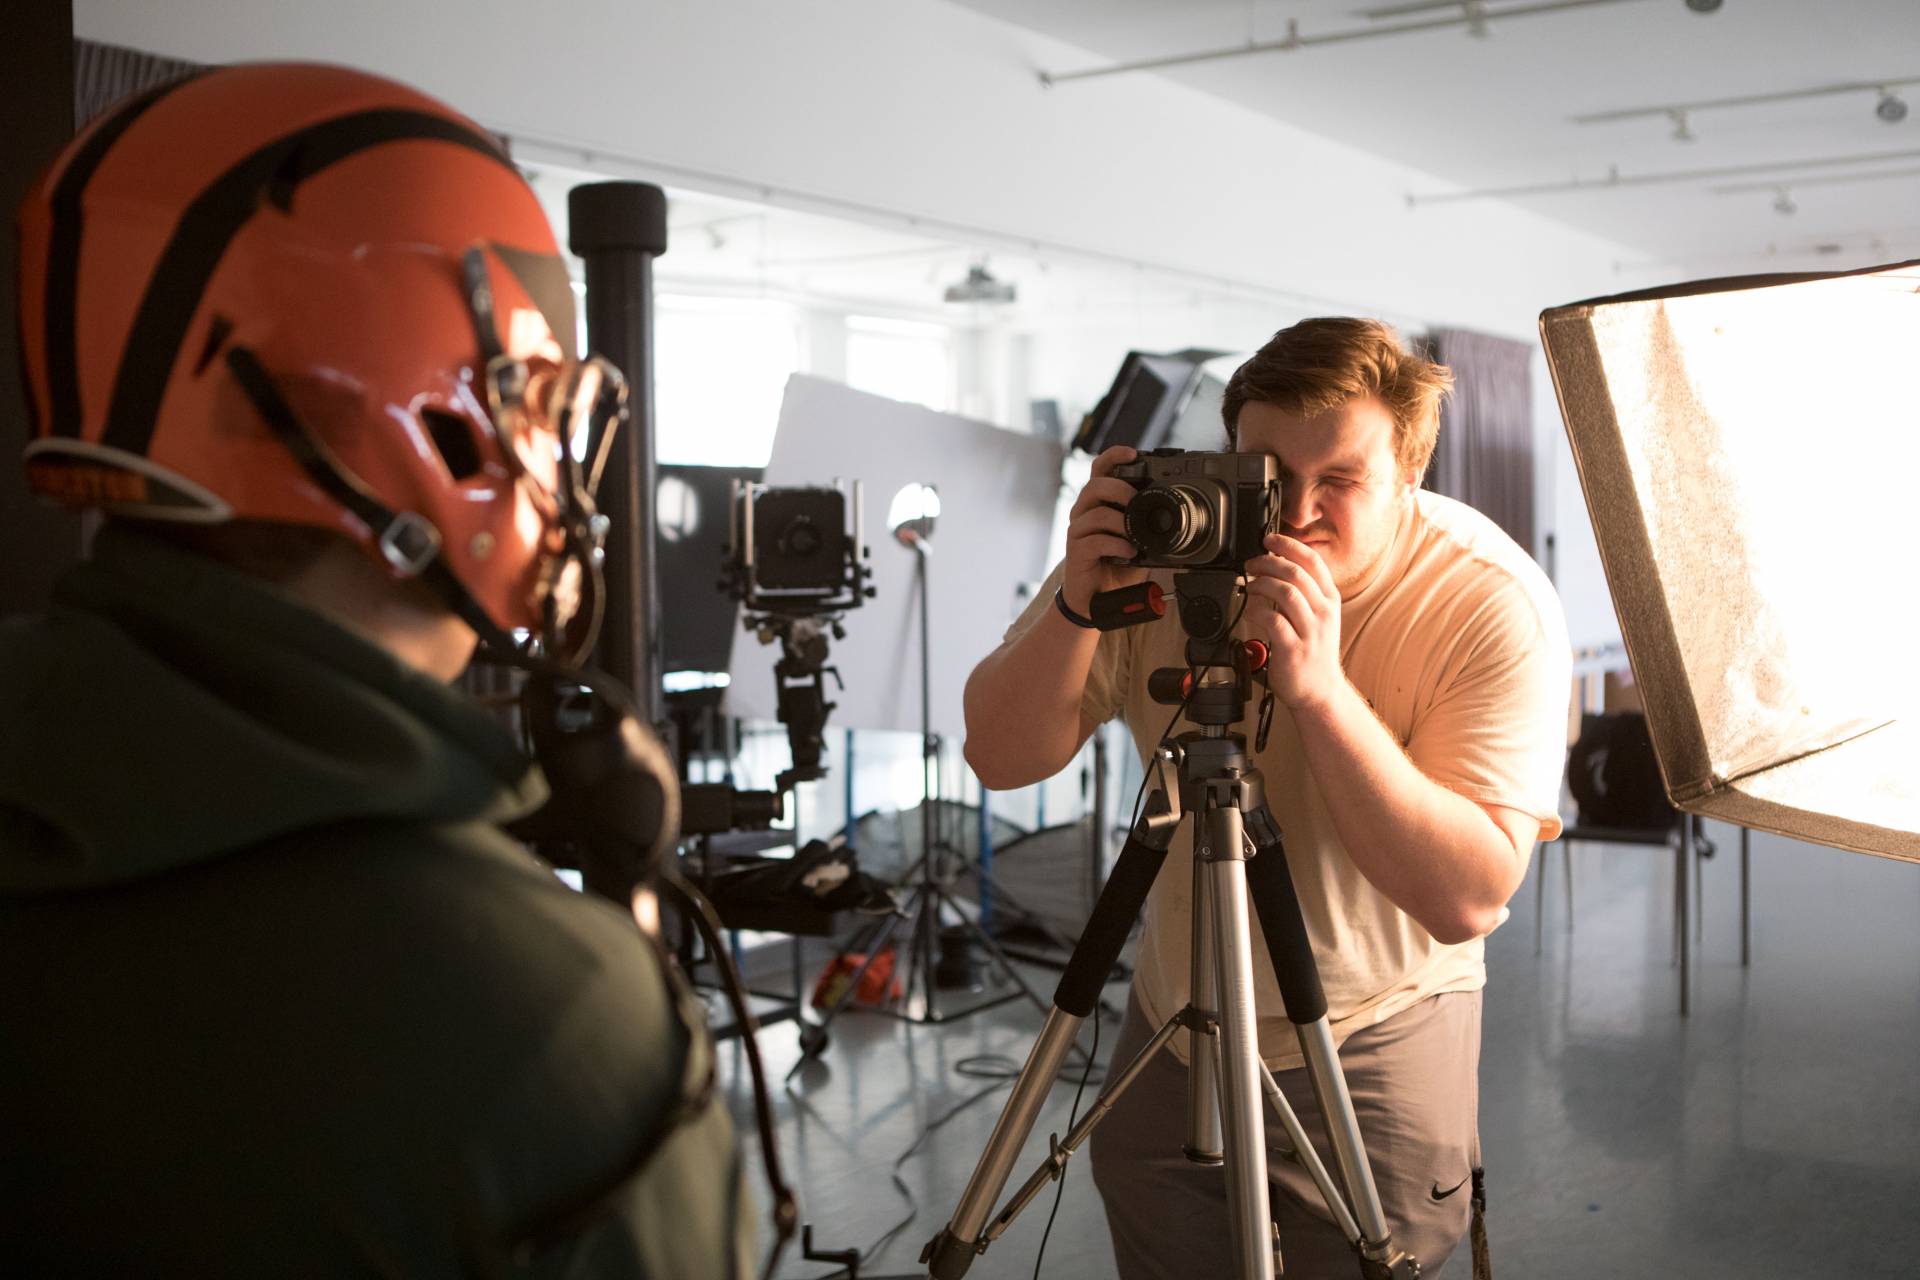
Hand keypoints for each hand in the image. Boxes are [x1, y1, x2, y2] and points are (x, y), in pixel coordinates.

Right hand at [1062, 445, 1147, 614]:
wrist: (1095, 600)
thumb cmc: (1114, 567)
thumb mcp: (1138, 543)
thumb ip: (1148, 527)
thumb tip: (1175, 516)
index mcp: (1098, 504)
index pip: (1100, 470)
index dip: (1114, 456)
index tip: (1133, 453)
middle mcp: (1084, 513)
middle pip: (1095, 485)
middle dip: (1120, 489)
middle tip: (1137, 500)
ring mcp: (1078, 532)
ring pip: (1096, 512)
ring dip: (1121, 522)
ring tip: (1135, 536)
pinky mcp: (1075, 551)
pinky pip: (1095, 540)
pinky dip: (1116, 545)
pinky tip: (1128, 552)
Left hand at [1245, 533, 1342, 710]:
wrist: (1320, 691)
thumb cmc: (1314, 652)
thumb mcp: (1318, 617)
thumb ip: (1303, 593)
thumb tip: (1275, 566)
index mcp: (1330, 600)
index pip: (1312, 562)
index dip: (1289, 546)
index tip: (1270, 539)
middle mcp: (1323, 612)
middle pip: (1296, 573)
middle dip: (1269, 562)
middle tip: (1251, 564)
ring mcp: (1310, 631)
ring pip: (1286, 593)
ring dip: (1262, 584)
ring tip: (1250, 586)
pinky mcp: (1294, 649)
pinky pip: (1273, 621)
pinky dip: (1257, 611)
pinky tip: (1250, 610)